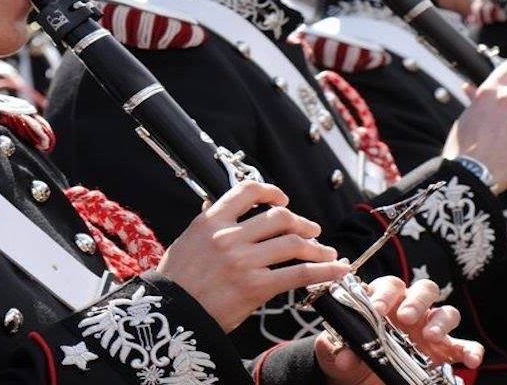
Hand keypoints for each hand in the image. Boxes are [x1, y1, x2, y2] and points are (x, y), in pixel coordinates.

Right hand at [158, 181, 347, 331]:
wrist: (170, 316)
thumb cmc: (175, 282)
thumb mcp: (185, 241)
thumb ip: (206, 222)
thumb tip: (215, 204)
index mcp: (211, 221)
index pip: (248, 191)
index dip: (271, 191)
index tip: (283, 199)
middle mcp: (229, 237)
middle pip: (279, 217)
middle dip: (302, 223)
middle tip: (312, 231)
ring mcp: (244, 261)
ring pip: (293, 243)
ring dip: (317, 247)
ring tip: (327, 253)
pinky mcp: (255, 287)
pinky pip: (298, 274)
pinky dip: (323, 271)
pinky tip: (336, 270)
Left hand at [316, 277, 482, 384]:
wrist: (358, 379)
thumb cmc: (350, 355)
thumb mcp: (338, 352)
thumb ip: (339, 348)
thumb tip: (344, 354)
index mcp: (385, 302)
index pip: (389, 286)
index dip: (384, 294)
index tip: (377, 309)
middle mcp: (411, 310)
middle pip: (423, 290)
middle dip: (416, 301)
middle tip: (406, 317)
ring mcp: (430, 329)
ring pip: (446, 312)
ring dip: (441, 321)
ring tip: (431, 336)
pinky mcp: (444, 351)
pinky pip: (463, 346)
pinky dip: (471, 350)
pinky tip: (471, 360)